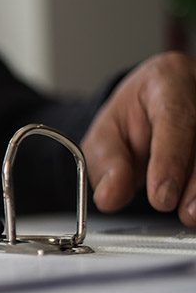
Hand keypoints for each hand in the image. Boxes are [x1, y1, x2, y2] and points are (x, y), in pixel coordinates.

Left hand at [81, 51, 195, 226]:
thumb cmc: (133, 117)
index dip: (171, 159)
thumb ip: (107, 165)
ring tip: (192, 213)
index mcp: (167, 80)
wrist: (153, 107)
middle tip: (183, 211)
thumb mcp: (105, 136)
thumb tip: (110, 197)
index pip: (176, 117)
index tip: (162, 195)